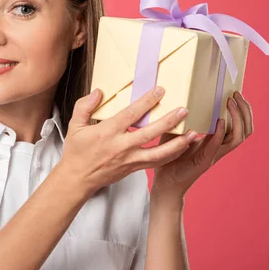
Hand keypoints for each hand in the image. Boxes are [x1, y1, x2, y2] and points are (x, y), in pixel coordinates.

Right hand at [59, 87, 195, 197]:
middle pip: (150, 133)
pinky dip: (171, 156)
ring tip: (193, 134)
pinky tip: (182, 148)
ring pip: (158, 153)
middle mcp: (121, 147)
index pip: (130, 115)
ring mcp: (129, 160)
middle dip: (168, 121)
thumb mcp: (75, 126)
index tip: (160, 90)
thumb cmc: (77, 151)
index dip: (146, 102)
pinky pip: (156, 163)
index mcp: (108, 133)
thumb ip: (85, 106)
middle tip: (184, 110)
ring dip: (177, 144)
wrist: (77, 179)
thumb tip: (98, 92)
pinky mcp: (134, 168)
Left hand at [152, 91, 253, 203]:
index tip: (237, 93)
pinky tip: (220, 121)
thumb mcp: (176, 131)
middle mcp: (219, 147)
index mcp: (216, 140)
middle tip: (237, 94)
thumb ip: (181, 117)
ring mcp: (214, 154)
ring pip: (238, 137)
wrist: (164, 183)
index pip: (239, 124)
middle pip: (245, 129)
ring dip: (238, 118)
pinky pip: (218, 146)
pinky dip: (221, 133)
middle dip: (245, 110)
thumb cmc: (169, 156)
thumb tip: (177, 95)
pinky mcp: (205, 161)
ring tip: (231, 103)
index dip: (242, 109)